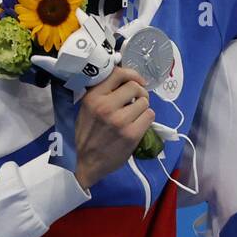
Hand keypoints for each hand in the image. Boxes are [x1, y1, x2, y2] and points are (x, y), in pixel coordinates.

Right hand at [72, 66, 154, 189]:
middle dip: (140, 92)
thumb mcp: (87, 108)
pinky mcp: (131, 134)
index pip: (118, 74)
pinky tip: (139, 124)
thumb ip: (102, 93)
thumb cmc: (88, 134)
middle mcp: (106, 106)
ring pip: (145, 102)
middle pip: (135, 87)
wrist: (88, 162)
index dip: (132, 74)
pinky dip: (147, 118)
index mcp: (93, 97)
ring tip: (136, 115)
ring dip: (143, 107)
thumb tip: (125, 78)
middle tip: (138, 100)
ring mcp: (120, 121)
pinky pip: (150, 116)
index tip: (138, 80)